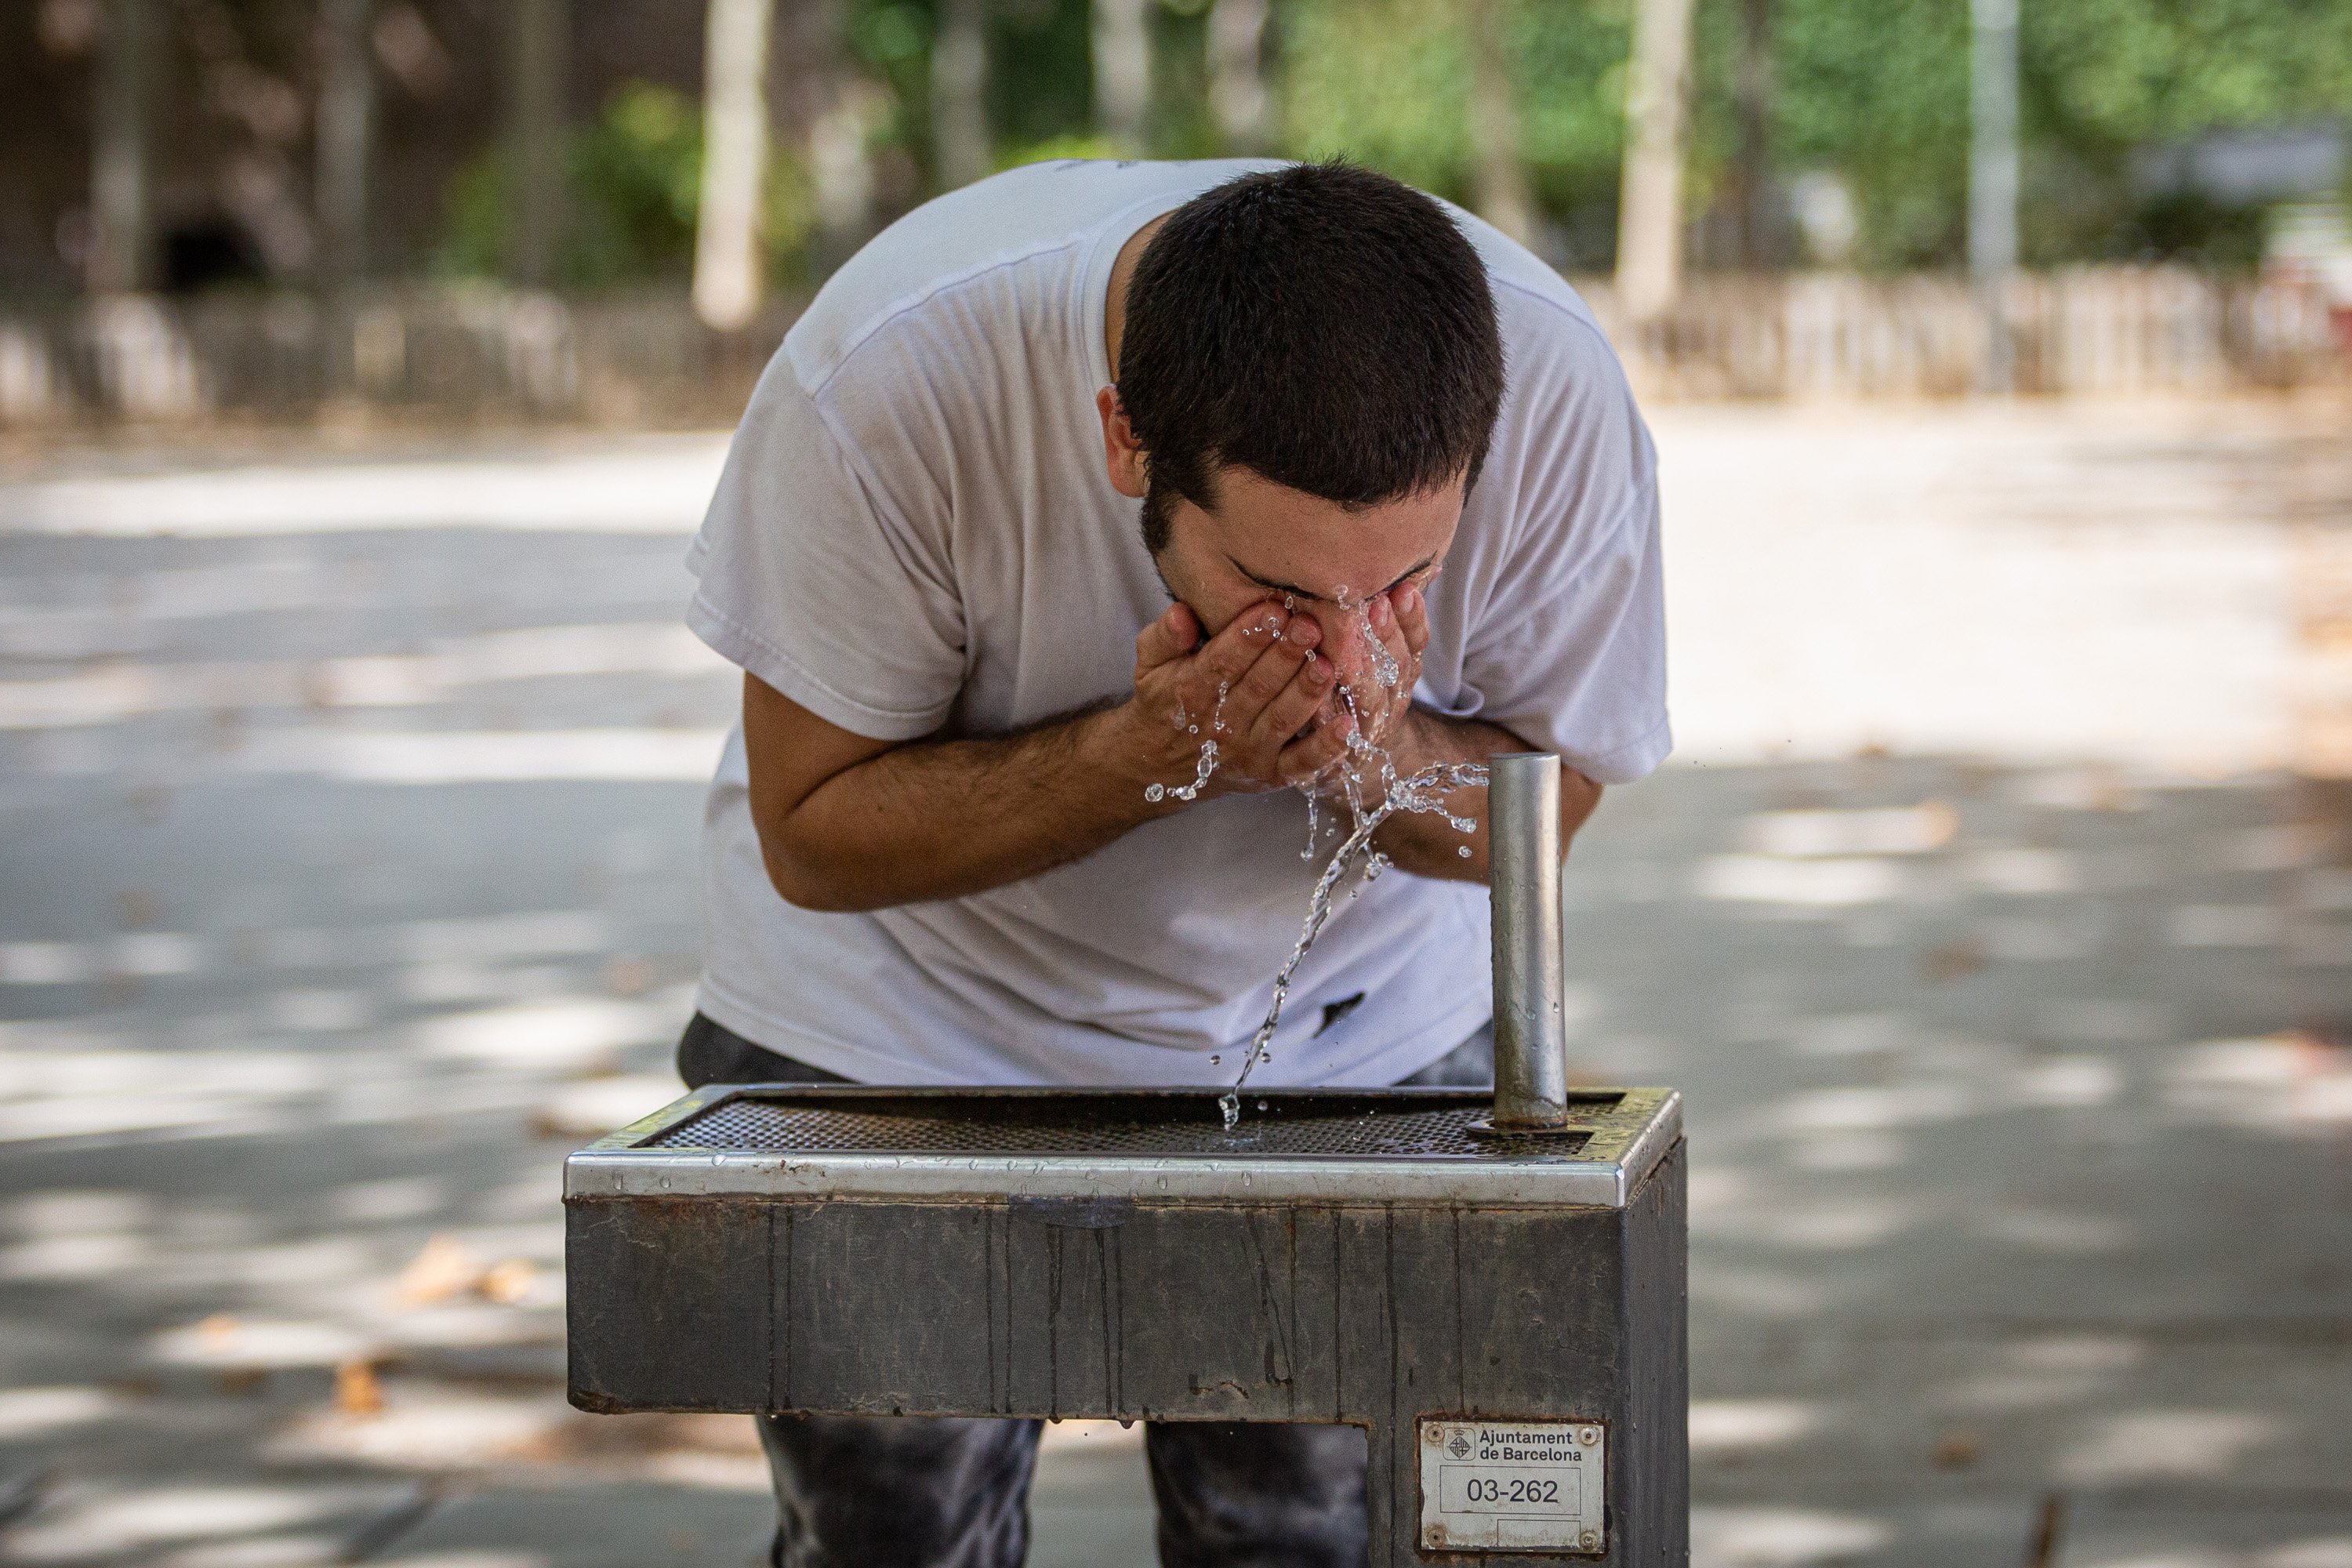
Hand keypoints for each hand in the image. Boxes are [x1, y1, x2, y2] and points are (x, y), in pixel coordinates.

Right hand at [1121, 599, 1353, 799]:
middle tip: (1310, 625)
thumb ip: (1164, 636)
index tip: (1273, 609)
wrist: (1161, 763)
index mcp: (1191, 691)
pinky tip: (1348, 726)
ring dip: (1306, 693)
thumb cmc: (1165, 699)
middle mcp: (1220, 724)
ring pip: (1281, 721)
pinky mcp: (1272, 774)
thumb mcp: (1151, 664)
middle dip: (1285, 656)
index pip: (1222, 661)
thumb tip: (1183, 613)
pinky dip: (1326, 749)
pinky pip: (1302, 764)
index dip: (1248, 636)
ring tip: (1328, 664)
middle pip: (1257, 687)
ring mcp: (1249, 752)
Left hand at [1331, 582, 1431, 753]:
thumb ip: (1387, 610)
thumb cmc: (1347, 683)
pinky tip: (1317, 706)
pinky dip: (1331, 725)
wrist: (1339, 759)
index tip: (1403, 589)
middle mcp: (1392, 700)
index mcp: (1401, 671)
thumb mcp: (1370, 642)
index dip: (1412, 618)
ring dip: (1361, 674)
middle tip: (1374, 605)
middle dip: (1386, 635)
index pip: (1416, 642)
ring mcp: (1370, 729)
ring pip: (1374, 701)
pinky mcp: (1341, 755)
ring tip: (1342, 648)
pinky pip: (1342, 740)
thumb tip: (1425, 566)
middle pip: (1398, 667)